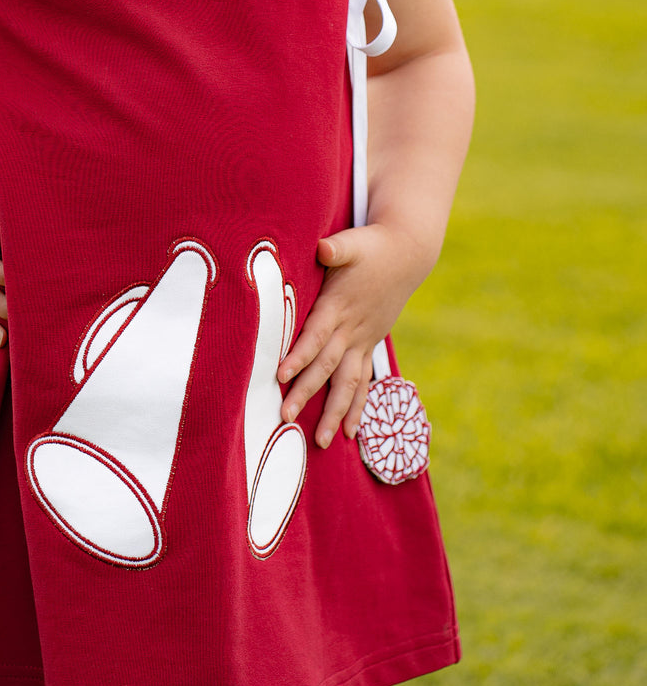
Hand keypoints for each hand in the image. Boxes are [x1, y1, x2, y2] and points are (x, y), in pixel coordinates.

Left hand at [276, 223, 434, 449]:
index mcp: (339, 306)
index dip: (299, 355)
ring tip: (323, 441)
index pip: (316, 336)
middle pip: (327, 367)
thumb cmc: (371, 246)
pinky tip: (350, 431)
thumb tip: (322, 248)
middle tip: (284, 417)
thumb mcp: (352, 243)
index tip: (280, 375)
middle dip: (306, 393)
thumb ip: (335, 249)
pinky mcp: (369, 344)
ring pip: (349, 383)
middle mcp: (352, 329)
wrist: (406, 254)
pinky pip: (364, 381)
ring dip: (335, 412)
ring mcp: (363, 340)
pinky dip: (357, 406)